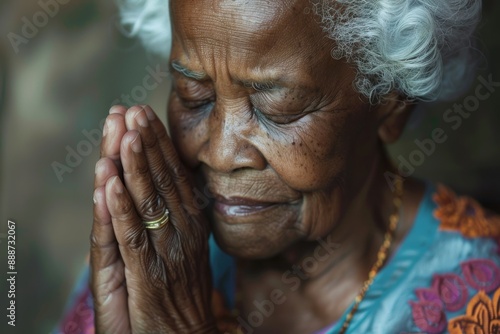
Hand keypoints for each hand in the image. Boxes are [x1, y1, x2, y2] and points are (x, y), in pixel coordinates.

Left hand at [90, 105, 215, 332]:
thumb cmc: (183, 291)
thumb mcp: (186, 246)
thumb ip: (178, 214)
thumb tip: (170, 180)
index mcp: (191, 223)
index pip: (175, 175)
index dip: (159, 144)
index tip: (145, 114)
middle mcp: (183, 232)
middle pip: (164, 181)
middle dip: (147, 143)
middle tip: (133, 110)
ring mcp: (167, 253)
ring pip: (149, 202)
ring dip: (135, 166)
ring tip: (124, 132)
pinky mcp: (149, 276)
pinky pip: (133, 237)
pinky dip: (121, 209)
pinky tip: (111, 182)